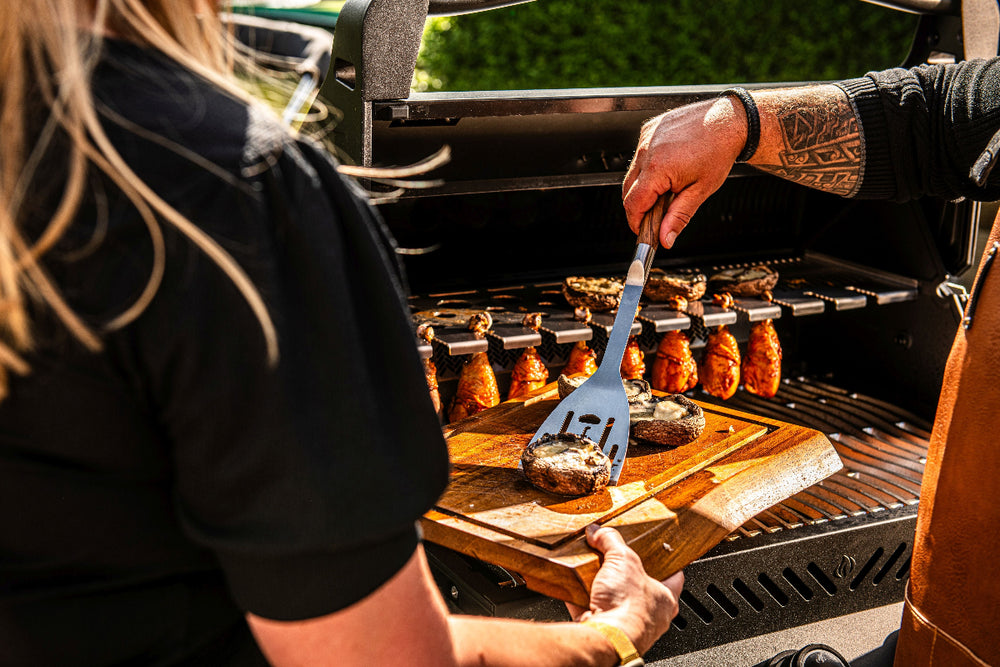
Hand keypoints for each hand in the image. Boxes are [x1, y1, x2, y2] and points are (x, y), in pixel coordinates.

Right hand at [566, 524, 683, 654]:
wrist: (605, 635)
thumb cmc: (627, 607)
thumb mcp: (622, 559)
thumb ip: (611, 541)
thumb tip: (600, 532)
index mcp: (665, 598)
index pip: (674, 576)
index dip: (666, 563)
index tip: (660, 553)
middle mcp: (649, 616)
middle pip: (639, 587)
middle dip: (625, 573)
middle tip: (615, 560)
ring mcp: (626, 625)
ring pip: (615, 599)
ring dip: (604, 586)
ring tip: (594, 569)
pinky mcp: (604, 629)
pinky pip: (593, 609)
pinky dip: (584, 597)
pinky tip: (577, 585)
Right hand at [622, 96, 747, 248]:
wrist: (728, 121)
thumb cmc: (718, 152)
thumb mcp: (701, 191)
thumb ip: (678, 217)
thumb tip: (664, 239)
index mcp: (657, 168)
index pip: (633, 204)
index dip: (636, 222)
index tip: (642, 231)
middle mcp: (646, 151)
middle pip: (628, 190)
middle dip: (639, 206)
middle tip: (657, 214)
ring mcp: (645, 138)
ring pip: (633, 173)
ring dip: (644, 185)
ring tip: (669, 186)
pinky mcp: (648, 130)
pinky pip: (640, 156)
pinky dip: (648, 166)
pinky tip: (669, 166)